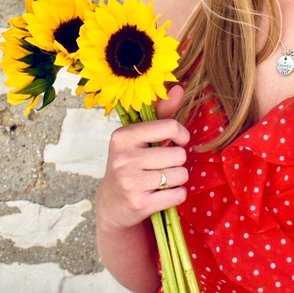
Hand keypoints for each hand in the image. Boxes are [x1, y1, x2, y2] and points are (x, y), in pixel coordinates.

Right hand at [95, 85, 190, 231]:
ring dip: (178, 179)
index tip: (178, 140)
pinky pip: (178, 195)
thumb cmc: (132, 162)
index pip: (170, 127)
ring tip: (163, 179)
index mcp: (123, 136)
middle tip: (163, 166)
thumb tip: (177, 88)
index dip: (181, 135)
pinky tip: (163, 194)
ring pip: (180, 175)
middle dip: (177, 161)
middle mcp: (124, 158)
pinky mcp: (139, 204)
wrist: (112, 203)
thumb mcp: (141, 137)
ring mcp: (130, 183)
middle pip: (178, 154)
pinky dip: (177, 195)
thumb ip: (162, 113)